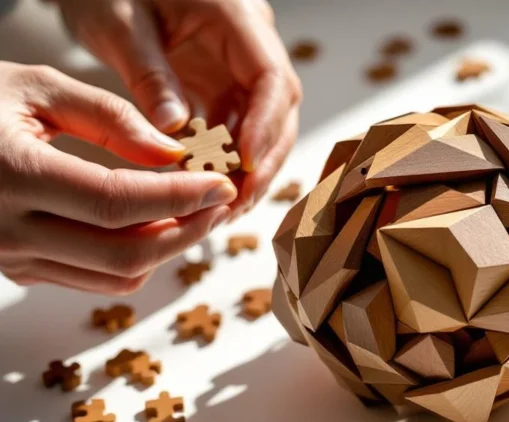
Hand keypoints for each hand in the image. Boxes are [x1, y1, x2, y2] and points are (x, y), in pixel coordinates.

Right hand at [0, 61, 235, 293]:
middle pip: (125, 254)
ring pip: (116, 277)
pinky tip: (155, 226)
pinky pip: (96, 280)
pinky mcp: (21, 270)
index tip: (221, 184)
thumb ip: (109, 118)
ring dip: (168, 249)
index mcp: (10, 175)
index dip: (179, 197)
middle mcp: (7, 231)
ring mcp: (13, 259)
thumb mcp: (36, 88)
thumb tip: (174, 155)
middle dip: (187, 231)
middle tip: (219, 203)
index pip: (118, 203)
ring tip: (194, 212)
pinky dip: (138, 259)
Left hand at [56, 0, 301, 216]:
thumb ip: (149, 76)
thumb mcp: (119, 25)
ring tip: (221, 205)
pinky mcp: (222, 83)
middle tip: (236, 202)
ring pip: (262, 125)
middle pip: (278, 110)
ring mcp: (238, 66)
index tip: (246, 168)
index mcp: (237, 16)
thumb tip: (175, 132)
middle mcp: (250, 43)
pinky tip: (204, 184)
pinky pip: (234, 127)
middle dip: (262, 162)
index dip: (265, 128)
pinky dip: (223, 158)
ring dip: (245, 168)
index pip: (272, 79)